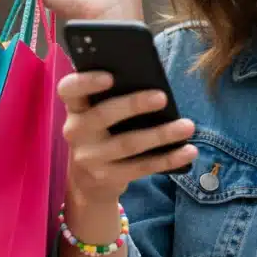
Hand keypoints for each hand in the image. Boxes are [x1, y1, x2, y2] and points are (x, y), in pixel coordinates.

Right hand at [57, 71, 197, 206]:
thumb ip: (113, 98)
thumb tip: (152, 83)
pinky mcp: (108, 177)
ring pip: (128, 144)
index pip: (69, 90)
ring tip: (188, 126)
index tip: (110, 76)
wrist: (89, 181)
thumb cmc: (103, 132)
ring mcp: (90, 158)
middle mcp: (76, 132)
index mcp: (75, 108)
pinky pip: (142, 167)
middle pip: (103, 115)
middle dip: (133, 105)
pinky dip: (168, 159)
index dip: (86, 81)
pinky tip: (188, 151)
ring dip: (161, 134)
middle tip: (162, 97)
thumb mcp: (98, 114)